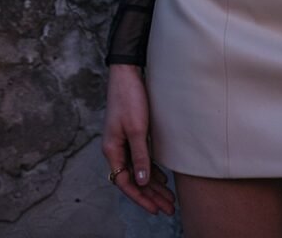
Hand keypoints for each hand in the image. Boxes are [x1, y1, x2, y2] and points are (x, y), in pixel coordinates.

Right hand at [102, 64, 175, 215]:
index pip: (125, 182)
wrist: (127, 73)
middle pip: (133, 179)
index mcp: (112, 150)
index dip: (141, 197)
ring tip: (168, 197)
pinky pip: (141, 158)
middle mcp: (116, 149)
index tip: (156, 208)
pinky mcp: (132, 133)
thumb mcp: (137, 128)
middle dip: (150, 195)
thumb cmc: (129, 98)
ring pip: (138, 170)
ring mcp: (123, 141)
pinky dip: (151, 169)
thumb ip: (140, 155)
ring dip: (153, 184)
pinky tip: (162, 177)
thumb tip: (142, 181)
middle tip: (168, 208)